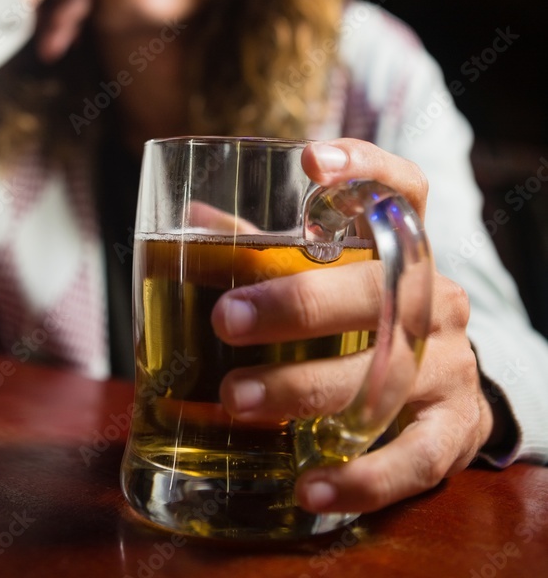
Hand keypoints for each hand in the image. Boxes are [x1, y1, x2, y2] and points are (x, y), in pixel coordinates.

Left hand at [211, 138, 499, 515]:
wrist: (448, 396)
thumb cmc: (367, 323)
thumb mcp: (334, 281)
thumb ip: (269, 254)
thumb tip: (193, 219)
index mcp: (404, 247)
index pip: (405, 189)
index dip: (366, 168)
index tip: (311, 161)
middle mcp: (435, 297)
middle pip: (381, 287)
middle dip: (300, 303)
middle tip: (226, 318)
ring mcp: (451, 363)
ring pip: (385, 374)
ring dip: (305, 389)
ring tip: (235, 400)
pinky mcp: (456, 430)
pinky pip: (415, 457)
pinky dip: (362, 476)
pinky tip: (308, 487)